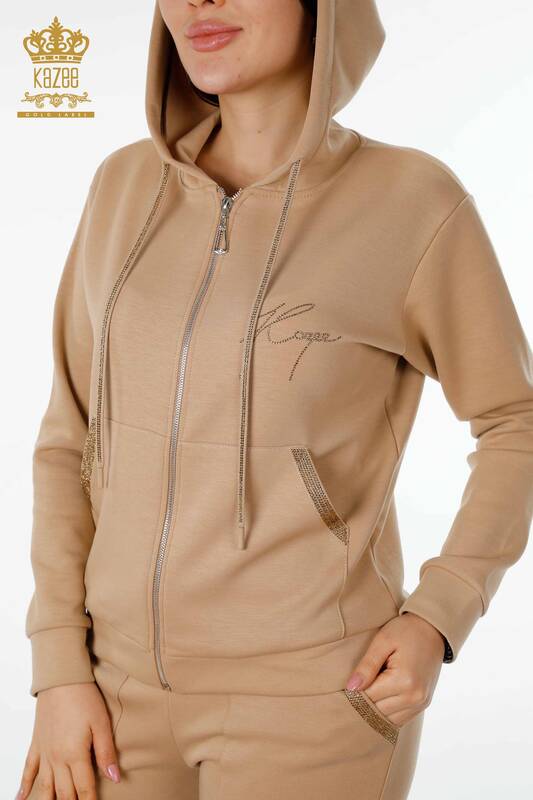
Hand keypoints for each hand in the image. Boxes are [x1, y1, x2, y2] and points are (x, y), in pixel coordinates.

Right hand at [17, 682, 120, 798]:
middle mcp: (57, 758)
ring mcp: (44, 753)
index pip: (84, 788)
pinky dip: (23, 787)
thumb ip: (106, 752)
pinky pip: (28, 770)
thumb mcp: (101, 723)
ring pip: (45, 787)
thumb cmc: (84, 697)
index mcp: (75, 754)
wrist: (61, 678)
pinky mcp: (36, 744)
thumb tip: (115, 778)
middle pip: (64, 792)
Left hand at [344, 612, 445, 727]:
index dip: (352, 694)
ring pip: (387, 720)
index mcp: (404, 681)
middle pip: (377, 712)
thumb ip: (367, 666)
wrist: (433, 629)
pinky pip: (399, 719)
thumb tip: (350, 689)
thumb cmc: (406, 630)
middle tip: (350, 691)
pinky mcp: (423, 704)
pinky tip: (378, 698)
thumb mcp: (383, 641)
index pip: (368, 698)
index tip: (341, 688)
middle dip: (362, 704)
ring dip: (374, 710)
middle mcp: (414, 697)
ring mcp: (421, 703)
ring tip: (364, 693)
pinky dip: (386, 712)